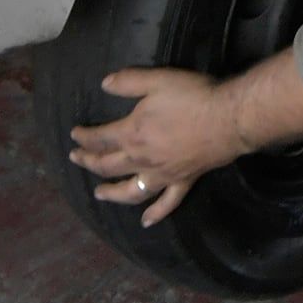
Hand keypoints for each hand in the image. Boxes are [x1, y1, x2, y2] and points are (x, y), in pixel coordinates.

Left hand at [68, 68, 249, 226]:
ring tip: (99, 194)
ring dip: (111, 193)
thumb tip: (104, 84)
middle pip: (108, 166)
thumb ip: (128, 82)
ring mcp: (162, 175)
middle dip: (88, 162)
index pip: (100, 138)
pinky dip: (155, 214)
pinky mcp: (183, 182)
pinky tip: (145, 222)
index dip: (84, 137)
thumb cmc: (192, 97)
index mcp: (132, 134)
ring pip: (130, 191)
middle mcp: (142, 160)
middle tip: (76, 160)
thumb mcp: (157, 80)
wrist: (228, 119)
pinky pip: (166, 203)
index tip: (74, 135)